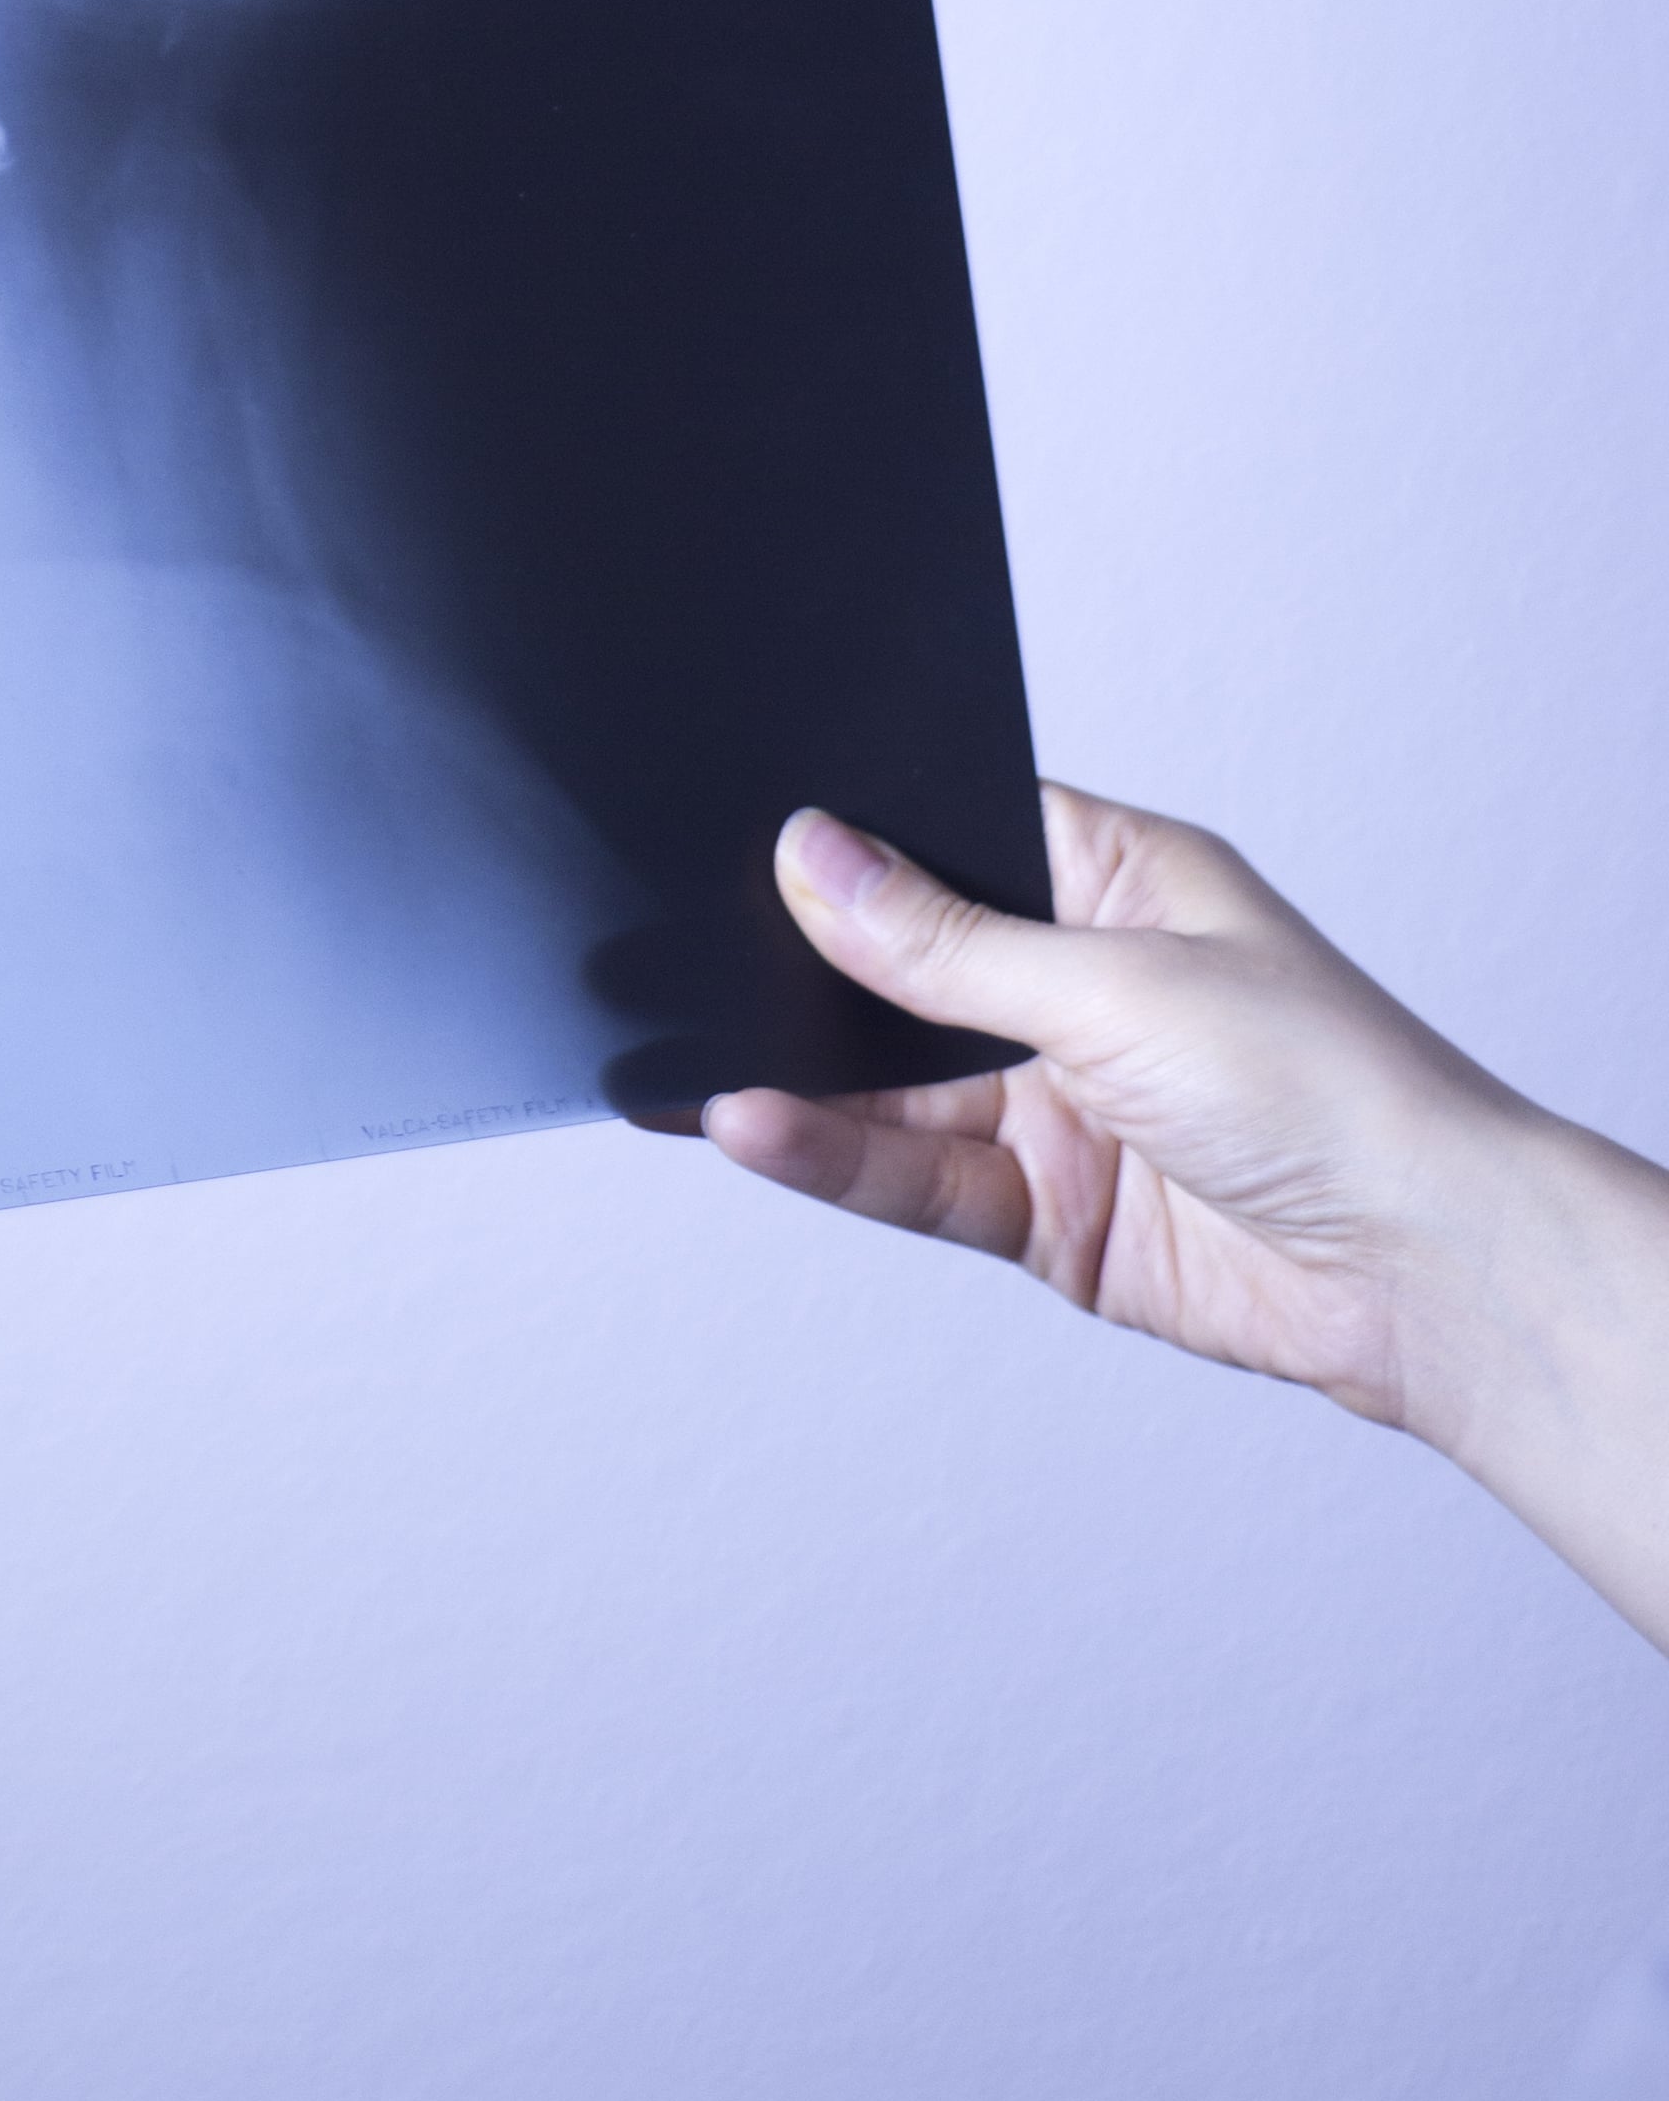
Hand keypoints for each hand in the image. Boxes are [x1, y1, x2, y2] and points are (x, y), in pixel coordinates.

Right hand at [700, 785, 1668, 1653]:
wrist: (1428, 1272)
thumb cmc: (1332, 1087)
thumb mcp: (1114, 982)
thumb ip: (946, 943)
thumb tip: (816, 859)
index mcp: (1114, 881)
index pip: (953, 833)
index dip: (855, 835)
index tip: (741, 828)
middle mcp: (1079, 987)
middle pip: (905, 971)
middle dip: (802, 969)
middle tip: (673, 953)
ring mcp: (1059, 1103)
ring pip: (893, 1085)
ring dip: (798, 1077)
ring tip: (684, 1062)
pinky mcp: (1047, 1213)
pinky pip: (914, 1178)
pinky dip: (831, 1158)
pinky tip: (756, 1129)